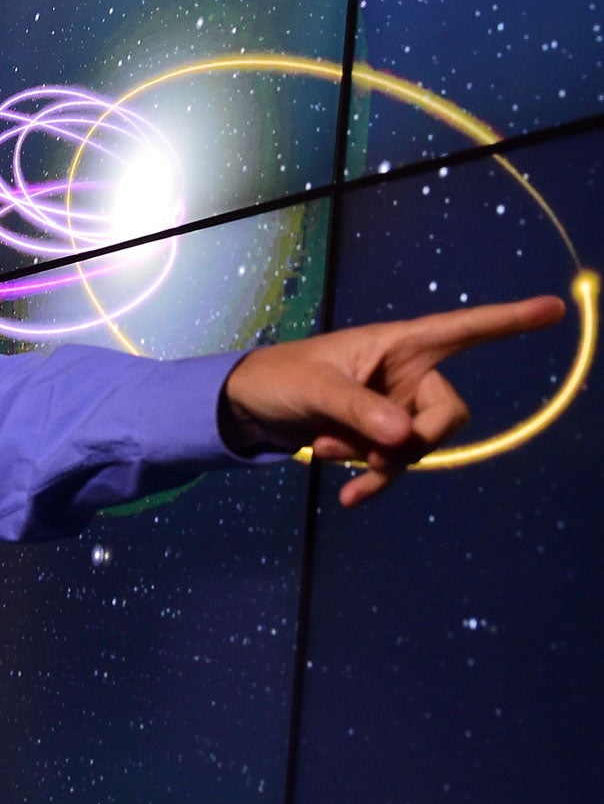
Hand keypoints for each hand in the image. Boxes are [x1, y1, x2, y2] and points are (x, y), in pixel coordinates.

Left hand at [221, 295, 565, 506]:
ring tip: (326, 448)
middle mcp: (406, 374)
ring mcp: (394, 408)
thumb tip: (404, 438)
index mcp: (397, 344)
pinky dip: (373, 479)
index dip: (508, 321)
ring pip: (418, 447)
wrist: (248, 408)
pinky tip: (349, 496)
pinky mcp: (377, 438)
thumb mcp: (315, 390)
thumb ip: (359, 410)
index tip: (555, 308)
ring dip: (377, 459)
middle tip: (375, 454)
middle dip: (416, 440)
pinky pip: (395, 465)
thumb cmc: (279, 379)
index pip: (462, 329)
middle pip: (447, 414)